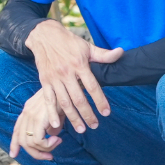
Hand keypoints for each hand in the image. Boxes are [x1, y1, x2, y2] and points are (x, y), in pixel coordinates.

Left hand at [10, 88, 64, 160]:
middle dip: (35, 153)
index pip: (17, 129)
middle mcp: (27, 112)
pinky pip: (37, 140)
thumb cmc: (64, 99)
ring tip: (57, 143)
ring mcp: (31, 115)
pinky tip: (57, 139)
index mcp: (28, 110)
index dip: (14, 143)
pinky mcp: (38, 118)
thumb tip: (52, 135)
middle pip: (22, 140)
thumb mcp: (55, 113)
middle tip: (49, 156)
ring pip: (29, 143)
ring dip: (44, 149)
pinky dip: (47, 145)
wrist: (68, 87)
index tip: (13, 154)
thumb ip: (50, 124)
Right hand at [24, 19, 124, 133]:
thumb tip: (121, 53)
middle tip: (95, 125)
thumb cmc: (68, 41)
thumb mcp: (86, 46)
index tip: (106, 112)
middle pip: (78, 98)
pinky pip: (48, 99)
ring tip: (81, 129)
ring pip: (64, 102)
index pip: (92, 86)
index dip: (100, 100)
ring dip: (73, 117)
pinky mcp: (45, 81)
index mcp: (79, 64)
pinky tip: (56, 124)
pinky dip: (52, 112)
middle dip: (87, 114)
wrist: (44, 35)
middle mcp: (66, 73)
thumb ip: (103, 55)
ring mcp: (54, 78)